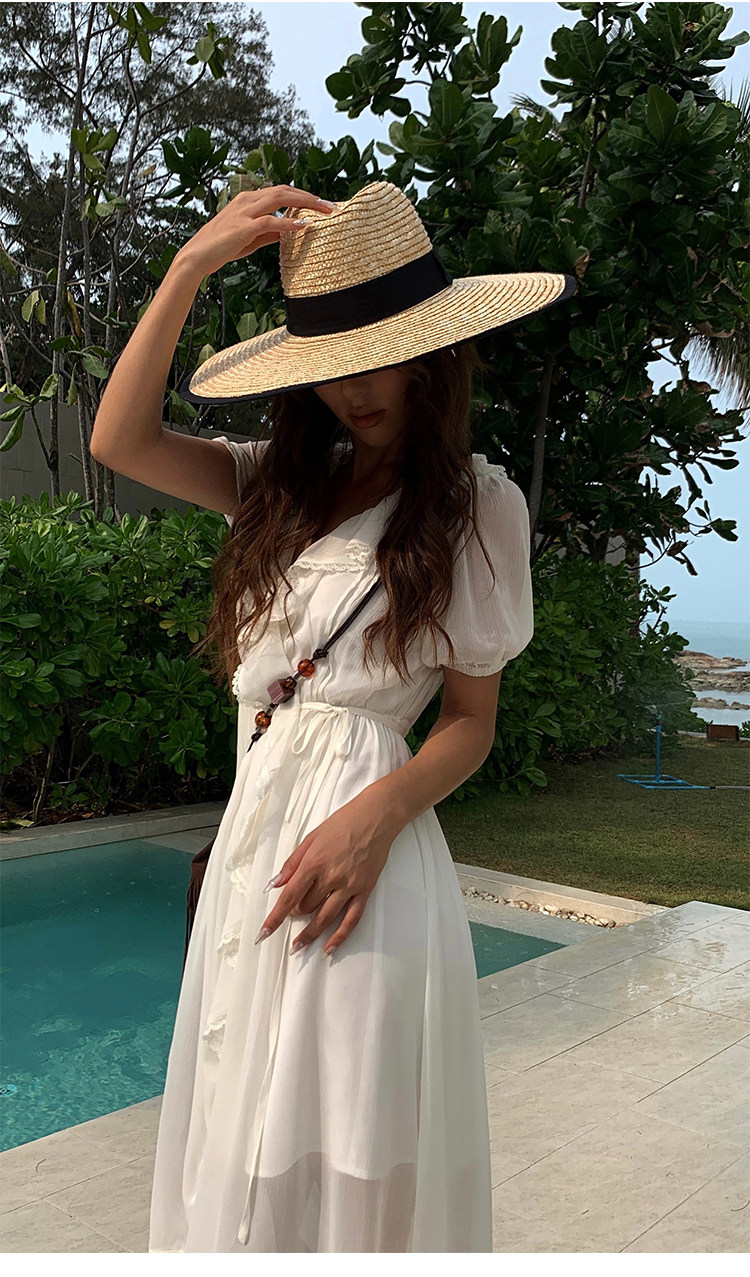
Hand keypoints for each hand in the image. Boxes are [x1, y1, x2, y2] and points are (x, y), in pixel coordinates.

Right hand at [175, 183, 336, 277]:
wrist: (198, 255)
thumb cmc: (223, 247)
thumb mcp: (252, 238)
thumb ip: (270, 232)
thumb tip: (291, 230)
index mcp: (249, 200)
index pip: (281, 192)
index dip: (303, 196)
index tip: (322, 205)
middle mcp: (247, 200)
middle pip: (284, 190)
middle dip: (310, 196)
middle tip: (332, 206)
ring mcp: (245, 212)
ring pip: (280, 198)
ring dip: (305, 203)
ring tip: (324, 211)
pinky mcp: (243, 227)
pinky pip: (270, 221)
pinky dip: (289, 222)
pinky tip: (304, 225)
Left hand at [254, 789, 399, 957]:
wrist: (376, 817)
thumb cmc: (342, 823)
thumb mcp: (311, 837)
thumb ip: (292, 863)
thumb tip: (274, 884)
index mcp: (314, 862)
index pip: (289, 896)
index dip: (275, 917)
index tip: (263, 933)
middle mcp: (330, 877)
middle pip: (306, 907)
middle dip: (294, 914)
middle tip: (291, 914)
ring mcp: (349, 886)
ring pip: (325, 918)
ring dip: (310, 934)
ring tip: (299, 945)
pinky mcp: (364, 890)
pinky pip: (351, 919)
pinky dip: (339, 936)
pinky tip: (329, 948)